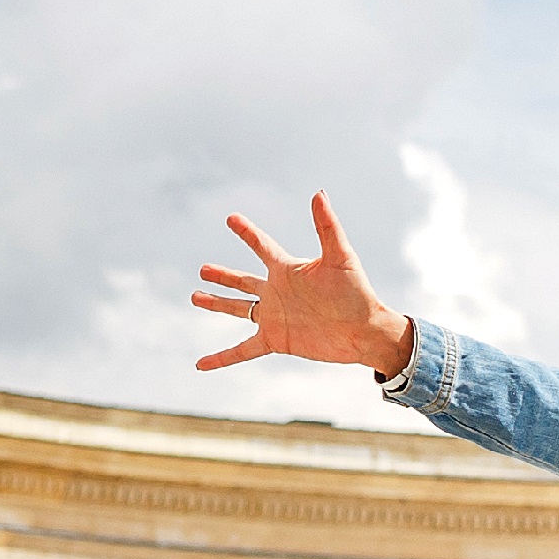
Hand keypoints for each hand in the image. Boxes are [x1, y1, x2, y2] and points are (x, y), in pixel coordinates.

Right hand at [193, 192, 417, 378]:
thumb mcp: (340, 256)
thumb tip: (318, 193)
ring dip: (217, 304)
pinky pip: (242, 350)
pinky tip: (202, 365)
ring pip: (238, 310)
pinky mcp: (275, 340)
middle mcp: (278, 292)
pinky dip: (221, 358)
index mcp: (288, 270)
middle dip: (223, 276)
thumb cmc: (356, 292)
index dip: (247, 233)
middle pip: (243, 282)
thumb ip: (327, 226)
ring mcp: (274, 317)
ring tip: (195, 296)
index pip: (262, 247)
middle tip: (203, 269)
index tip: (231, 219)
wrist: (364, 331)